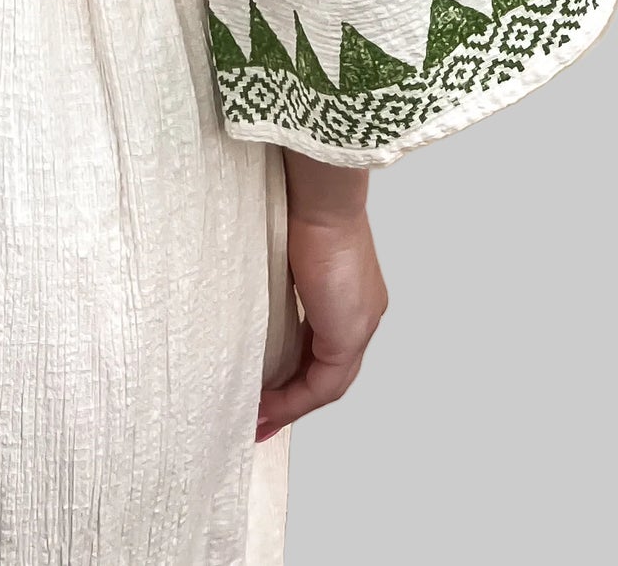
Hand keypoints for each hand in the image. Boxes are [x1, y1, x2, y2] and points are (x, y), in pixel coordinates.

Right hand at [256, 155, 388, 440]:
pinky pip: (324, 384)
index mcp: (350, 294)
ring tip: (260, 420)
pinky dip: (295, 400)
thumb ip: (281, 283)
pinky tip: (269, 407)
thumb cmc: (301, 209)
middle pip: (328, 373)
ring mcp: (358, 325)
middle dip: (294, 400)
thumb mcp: (288, 254)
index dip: (298, 375)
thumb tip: (255, 301)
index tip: (268, 391)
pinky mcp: (348, 332)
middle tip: (262, 418)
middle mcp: (361, 314)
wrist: (321, 197)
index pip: (326, 347)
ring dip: (292, 406)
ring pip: (328, 384)